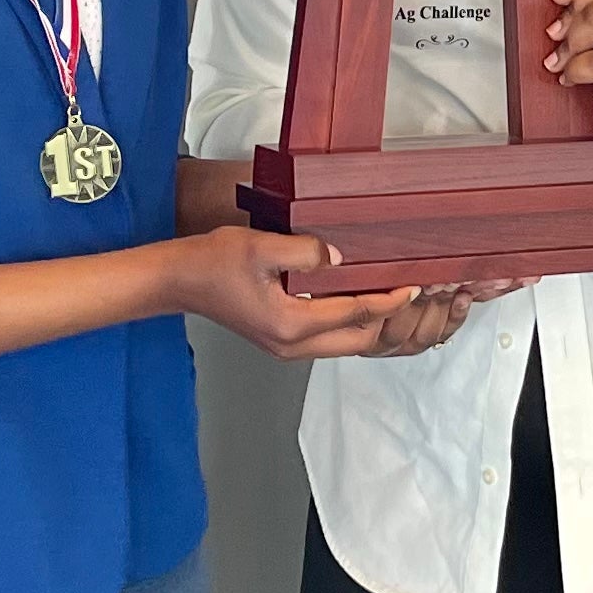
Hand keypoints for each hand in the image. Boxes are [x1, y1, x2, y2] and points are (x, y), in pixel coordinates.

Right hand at [170, 225, 461, 360]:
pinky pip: (330, 337)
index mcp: (290, 325)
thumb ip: (305, 251)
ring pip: (346, 342)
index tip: (413, 284)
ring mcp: (288, 346)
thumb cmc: (212, 262)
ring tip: (395, 295)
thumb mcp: (260, 246)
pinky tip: (361, 298)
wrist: (179, 280)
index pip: (356, 315)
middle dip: (390, 318)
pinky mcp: (283, 339)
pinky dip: (352, 321)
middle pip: (360, 339)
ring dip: (373, 322)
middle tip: (413, 291)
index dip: (389, 300)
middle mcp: (293, 345)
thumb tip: (339, 255)